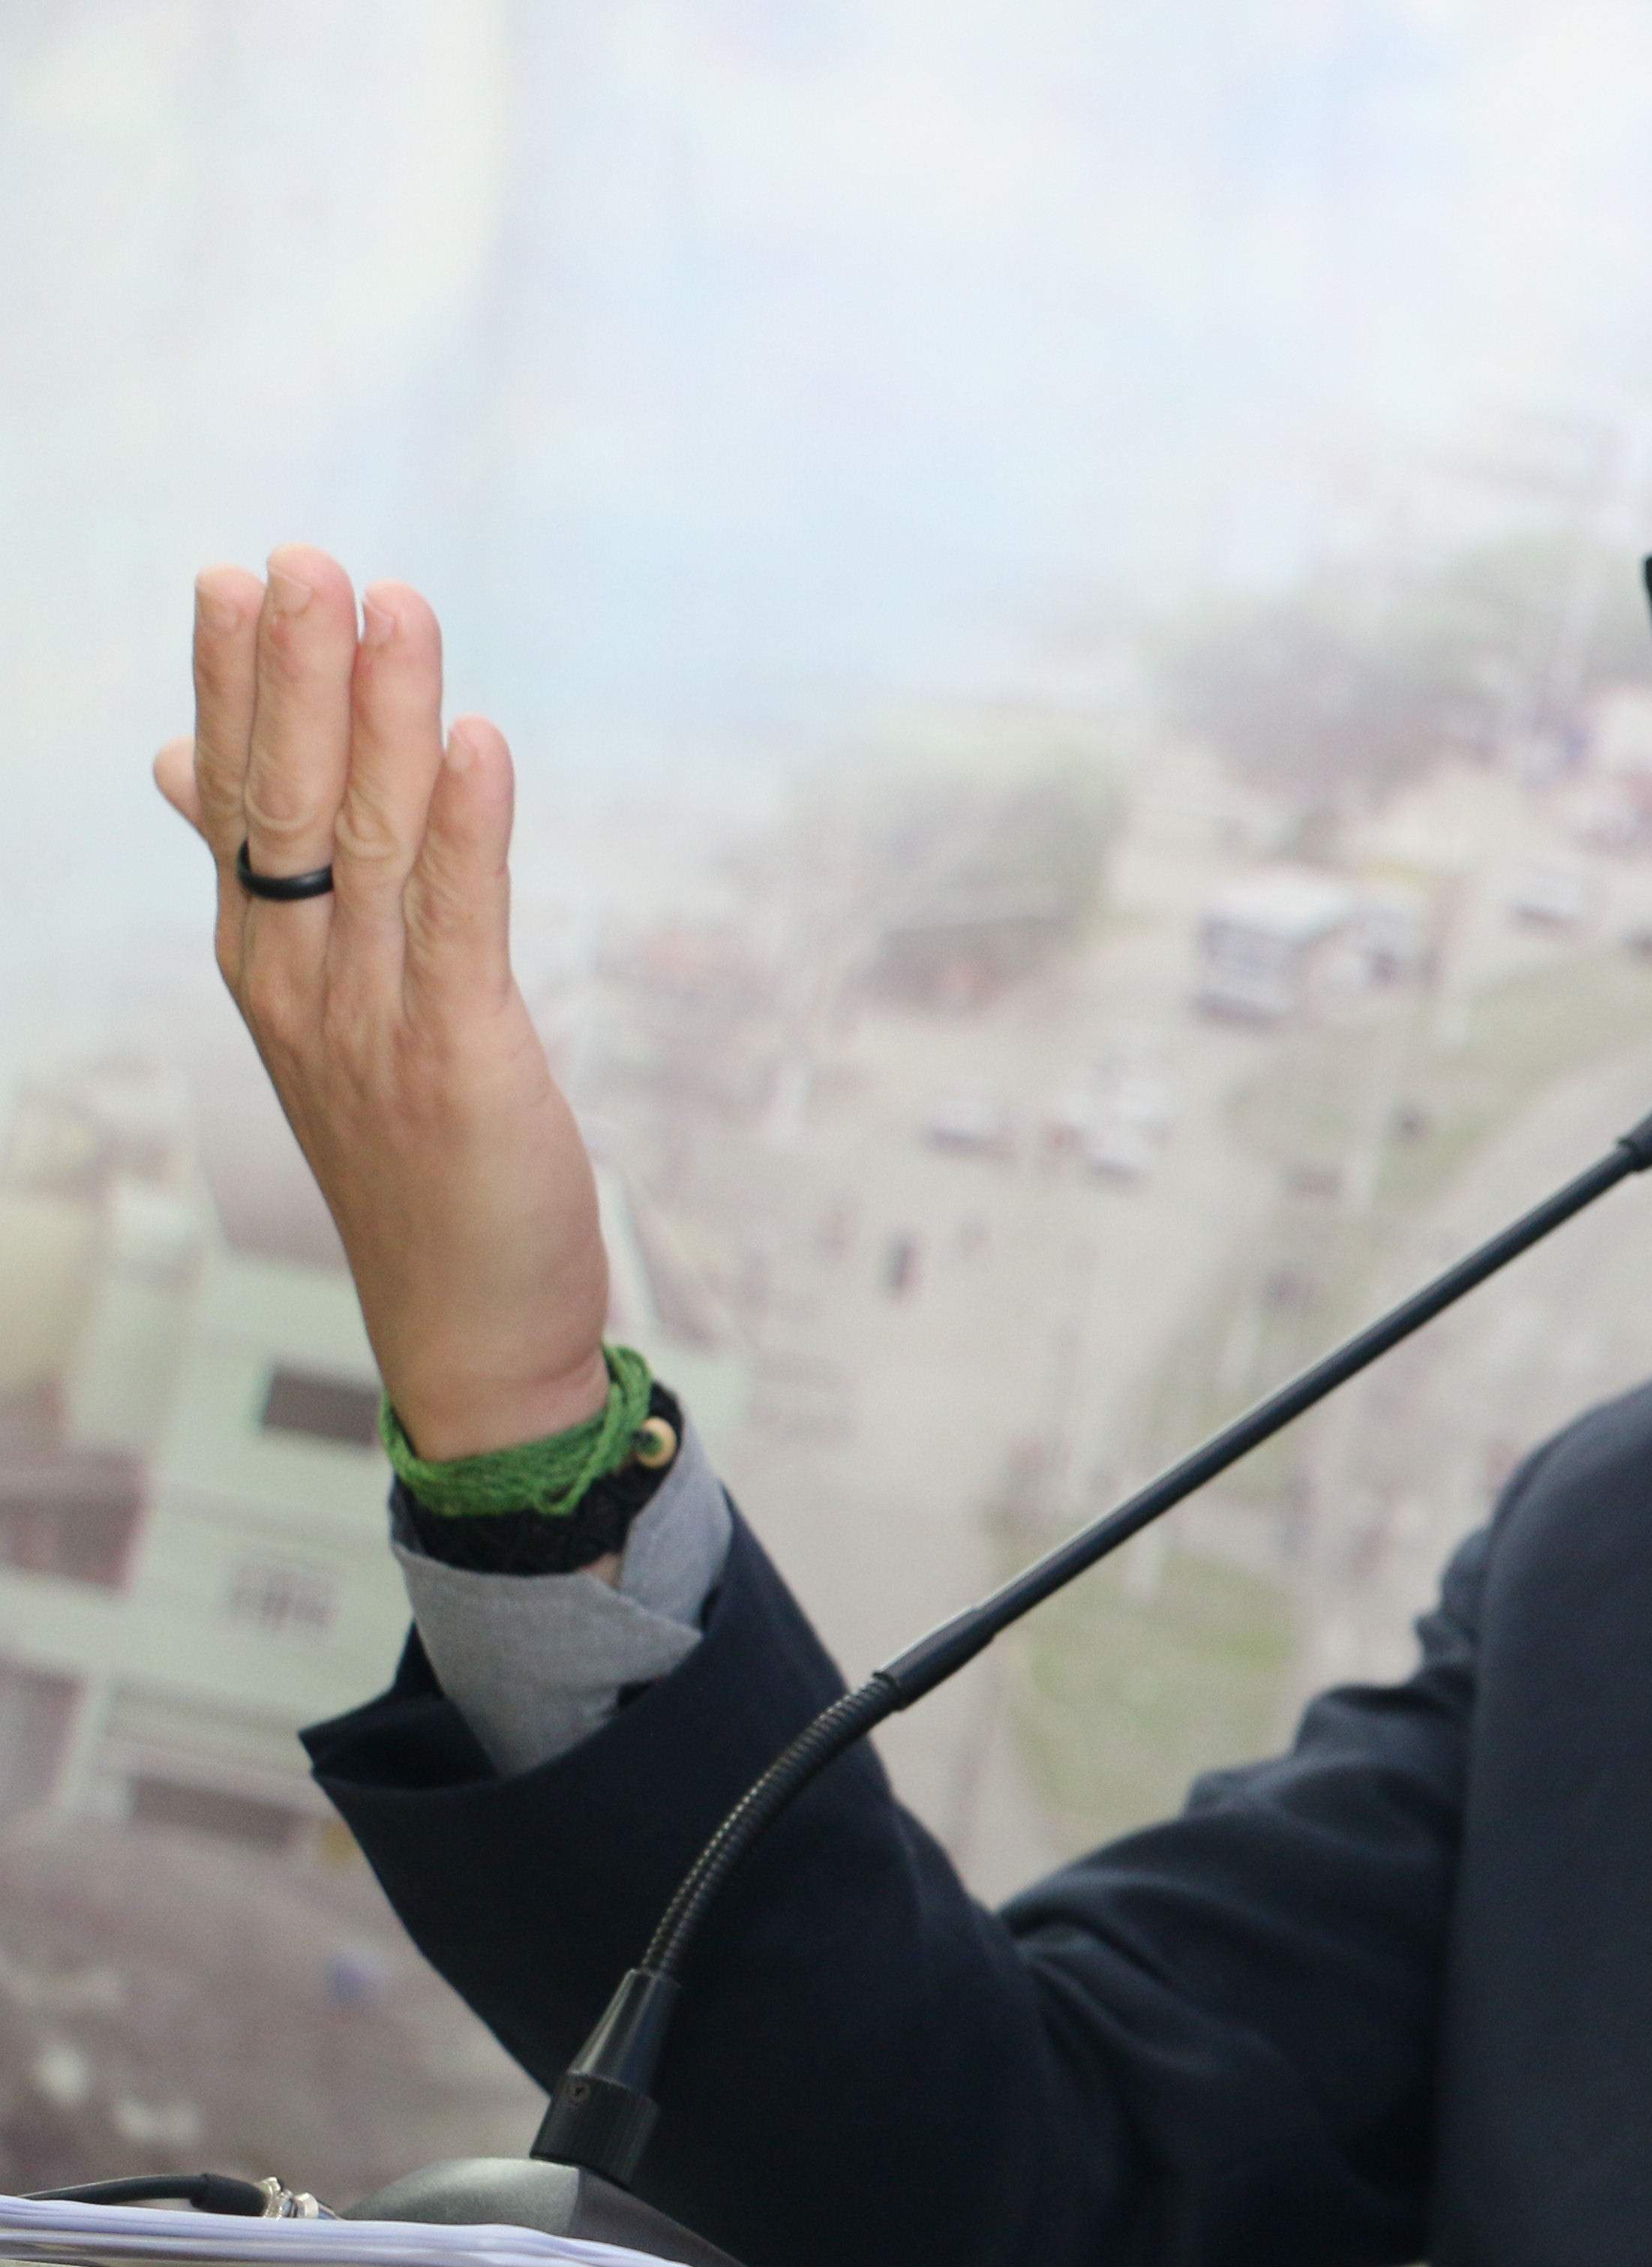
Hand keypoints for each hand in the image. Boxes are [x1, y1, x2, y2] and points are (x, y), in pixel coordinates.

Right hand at [158, 549, 611, 1456]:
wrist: (466, 1323)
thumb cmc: (409, 1160)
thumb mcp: (323, 1011)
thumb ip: (265, 886)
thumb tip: (178, 764)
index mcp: (266, 964)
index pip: (237, 802)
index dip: (235, 689)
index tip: (237, 582)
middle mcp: (302, 984)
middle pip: (287, 803)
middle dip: (296, 676)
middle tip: (305, 561)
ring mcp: (373, 1022)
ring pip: (369, 845)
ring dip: (381, 719)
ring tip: (391, 607)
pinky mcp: (463, 1060)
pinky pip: (460, 925)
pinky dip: (466, 830)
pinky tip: (476, 745)